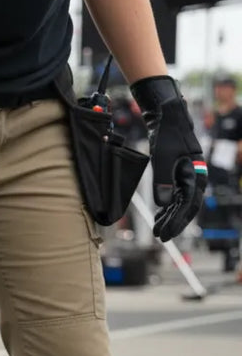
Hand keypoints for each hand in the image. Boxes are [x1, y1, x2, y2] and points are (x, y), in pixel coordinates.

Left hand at [130, 76, 207, 242]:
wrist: (168, 116)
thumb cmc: (167, 134)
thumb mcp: (162, 157)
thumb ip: (163, 181)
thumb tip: (163, 204)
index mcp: (196, 174)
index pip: (188, 205)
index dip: (177, 221)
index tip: (165, 233)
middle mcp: (195, 177)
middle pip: (187, 207)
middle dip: (174, 223)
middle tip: (161, 238)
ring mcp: (188, 176)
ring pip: (181, 203)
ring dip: (170, 217)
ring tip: (158, 230)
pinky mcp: (179, 173)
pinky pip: (176, 195)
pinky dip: (168, 207)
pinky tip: (160, 216)